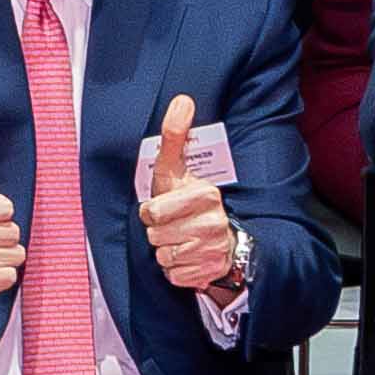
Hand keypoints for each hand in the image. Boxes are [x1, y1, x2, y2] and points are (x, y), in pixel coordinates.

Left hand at [135, 98, 243, 299]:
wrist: (222, 243)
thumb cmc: (190, 203)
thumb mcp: (179, 170)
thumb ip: (175, 137)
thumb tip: (182, 99)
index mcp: (206, 195)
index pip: (154, 212)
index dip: (152, 211)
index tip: (165, 207)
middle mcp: (213, 223)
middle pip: (155, 235)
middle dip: (157, 232)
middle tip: (172, 225)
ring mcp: (212, 251)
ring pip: (163, 256)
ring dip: (165, 251)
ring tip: (180, 240)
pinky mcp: (207, 274)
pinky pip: (172, 275)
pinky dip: (175, 269)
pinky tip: (187, 257)